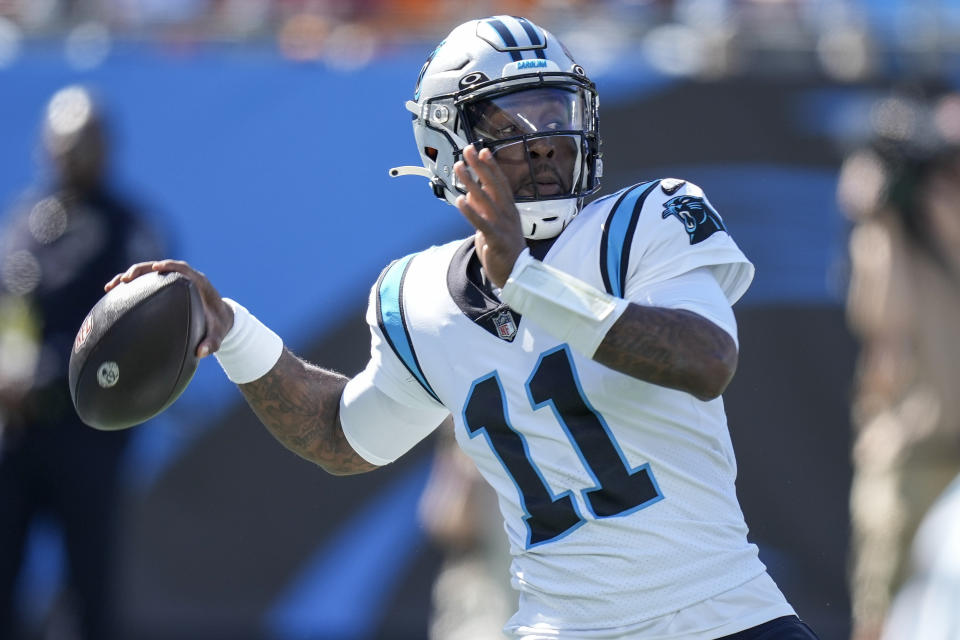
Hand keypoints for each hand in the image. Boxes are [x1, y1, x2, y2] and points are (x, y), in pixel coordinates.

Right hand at [105, 259, 232, 357]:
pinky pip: (145, 284)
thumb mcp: (218, 335)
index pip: (183, 269)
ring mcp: (172, 282)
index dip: (169, 266)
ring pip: (148, 274)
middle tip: (126, 279)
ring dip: (130, 277)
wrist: (220, 319)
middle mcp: (184, 279)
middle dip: (141, 270)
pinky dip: (130, 288)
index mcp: (198, 283)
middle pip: (160, 268)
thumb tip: (201, 353)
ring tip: (111, 286)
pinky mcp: (164, 288)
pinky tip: (112, 296)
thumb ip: (212, 343)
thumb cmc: (219, 326)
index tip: (156, 268)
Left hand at [454, 145, 525, 287]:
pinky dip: (470, 211)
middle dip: (480, 166)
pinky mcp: (496, 239)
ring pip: (485, 199)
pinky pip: (481, 223)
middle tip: (468, 150)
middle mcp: (507, 214)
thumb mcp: (495, 223)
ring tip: (460, 167)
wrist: (517, 274)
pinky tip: (460, 200)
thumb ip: (484, 208)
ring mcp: (503, 226)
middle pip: (493, 185)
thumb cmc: (505, 248)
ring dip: (471, 181)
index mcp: (509, 209)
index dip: (492, 166)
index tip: (483, 150)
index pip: (501, 183)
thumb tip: (471, 192)